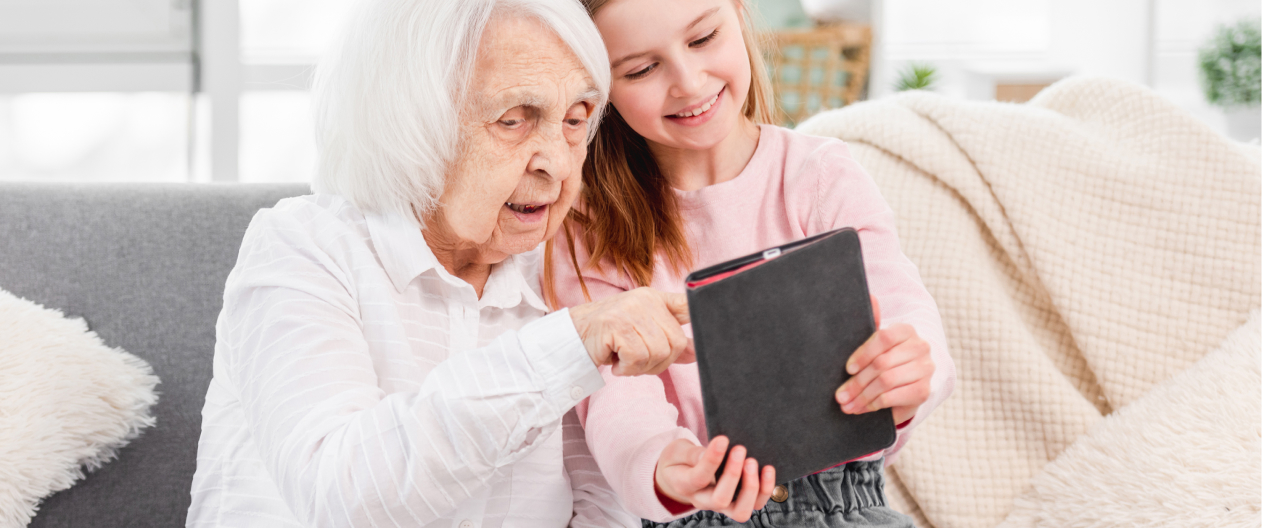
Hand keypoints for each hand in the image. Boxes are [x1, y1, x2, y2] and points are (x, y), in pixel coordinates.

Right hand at [568, 287, 695, 375]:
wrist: (572, 336)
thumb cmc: (608, 336)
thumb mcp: (642, 334)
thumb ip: (668, 340)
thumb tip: (696, 353)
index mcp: (655, 298)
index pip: (686, 304)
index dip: (700, 317)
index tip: (704, 338)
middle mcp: (646, 300)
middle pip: (677, 343)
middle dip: (660, 363)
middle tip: (638, 361)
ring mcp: (631, 311)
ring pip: (659, 353)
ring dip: (641, 367)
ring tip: (624, 359)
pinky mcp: (617, 325)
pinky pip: (638, 358)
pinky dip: (627, 368)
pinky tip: (615, 361)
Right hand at [654, 436, 775, 522]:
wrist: (679, 475)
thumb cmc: (680, 461)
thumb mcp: (678, 452)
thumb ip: (694, 453)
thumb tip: (717, 450)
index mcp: (684, 485)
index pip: (699, 477)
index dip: (712, 459)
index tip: (722, 439)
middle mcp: (703, 500)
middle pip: (720, 500)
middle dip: (733, 475)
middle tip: (740, 449)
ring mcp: (722, 505)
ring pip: (740, 511)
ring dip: (752, 488)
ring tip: (753, 462)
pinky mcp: (737, 502)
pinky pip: (755, 504)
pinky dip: (765, 489)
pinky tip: (767, 469)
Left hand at [834, 295, 933, 424]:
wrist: (905, 387)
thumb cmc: (884, 361)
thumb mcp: (875, 344)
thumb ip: (872, 321)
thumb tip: (871, 296)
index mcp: (906, 331)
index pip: (884, 338)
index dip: (863, 354)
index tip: (848, 369)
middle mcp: (920, 347)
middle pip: (882, 363)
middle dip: (857, 382)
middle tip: (840, 396)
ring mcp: (925, 369)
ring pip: (885, 381)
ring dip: (862, 396)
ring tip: (848, 405)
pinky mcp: (924, 391)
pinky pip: (892, 397)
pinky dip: (874, 404)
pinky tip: (864, 407)